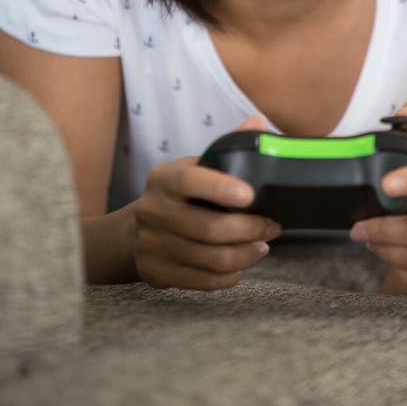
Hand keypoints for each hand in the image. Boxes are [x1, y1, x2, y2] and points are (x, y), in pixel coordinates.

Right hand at [133, 114, 281, 290]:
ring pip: (211, 259)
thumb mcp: (195, 167)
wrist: (135, 231)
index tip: (251, 195)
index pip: (190, 181)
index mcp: (163, 179)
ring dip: (246, 254)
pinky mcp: (157, 274)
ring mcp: (152, 246)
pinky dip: (231, 275)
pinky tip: (242, 263)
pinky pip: (204, 282)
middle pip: (209, 228)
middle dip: (250, 229)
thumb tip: (259, 123)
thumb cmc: (179, 195)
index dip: (221, 188)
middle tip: (272, 226)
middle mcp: (153, 212)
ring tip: (262, 245)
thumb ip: (229, 147)